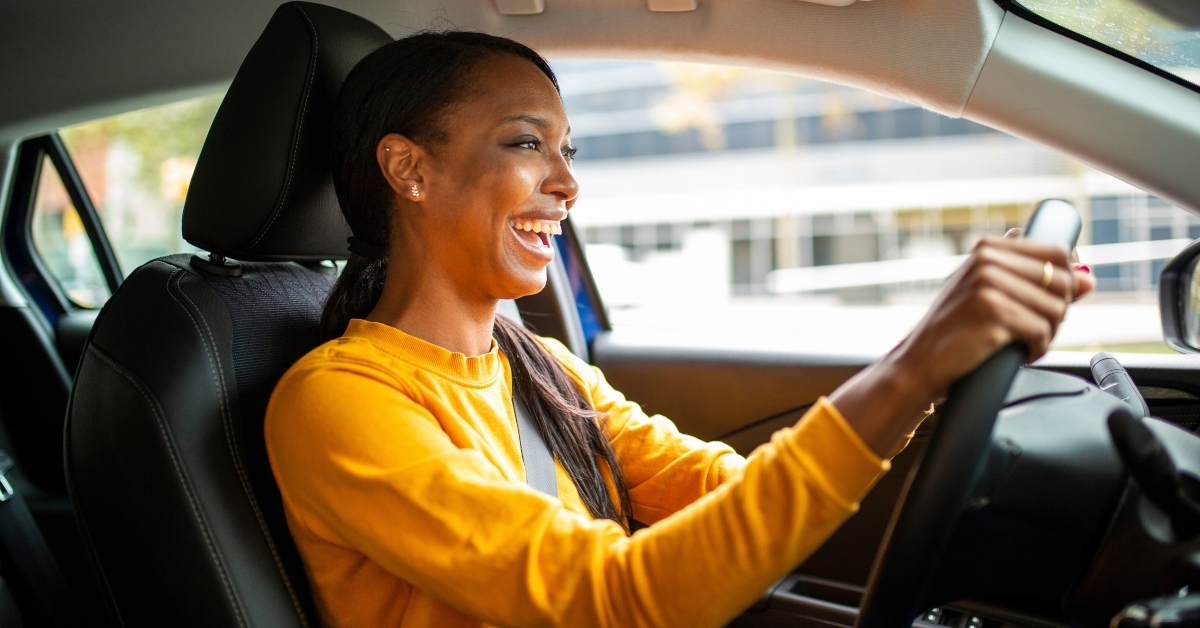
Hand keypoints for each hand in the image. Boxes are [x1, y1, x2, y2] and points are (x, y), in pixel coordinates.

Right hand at [829, 236, 1091, 456]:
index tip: (1051, 302)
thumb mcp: (990, 295)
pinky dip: (1035, 350)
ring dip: (1046, 334)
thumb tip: (1090, 280)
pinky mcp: (992, 312)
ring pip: (1056, 309)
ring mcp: (988, 284)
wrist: (920, 363)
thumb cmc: (956, 331)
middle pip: (1063, 281)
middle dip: (1057, 312)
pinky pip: (1041, 331)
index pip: (1057, 252)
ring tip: (1021, 343)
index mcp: (987, 248)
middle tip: (1033, 329)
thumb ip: (1036, 281)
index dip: (1067, 280)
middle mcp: (987, 260)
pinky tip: (1017, 354)